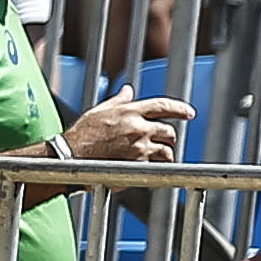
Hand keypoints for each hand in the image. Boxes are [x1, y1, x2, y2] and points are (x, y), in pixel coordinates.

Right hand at [63, 90, 193, 167]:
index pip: (163, 106)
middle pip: (168, 131)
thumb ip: (118, 101)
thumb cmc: (82, 134)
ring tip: (160, 158)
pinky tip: (153, 170)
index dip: (179, 109)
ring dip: (165, 155)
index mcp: (130, 111)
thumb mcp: (100, 111)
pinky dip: (156, 168)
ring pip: (166, 152)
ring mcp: (139, 148)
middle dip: (169, 137)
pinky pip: (155, 167)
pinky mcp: (136, 166)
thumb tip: (128, 90)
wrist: (70, 156)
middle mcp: (138, 128)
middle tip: (167, 142)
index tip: (190, 113)